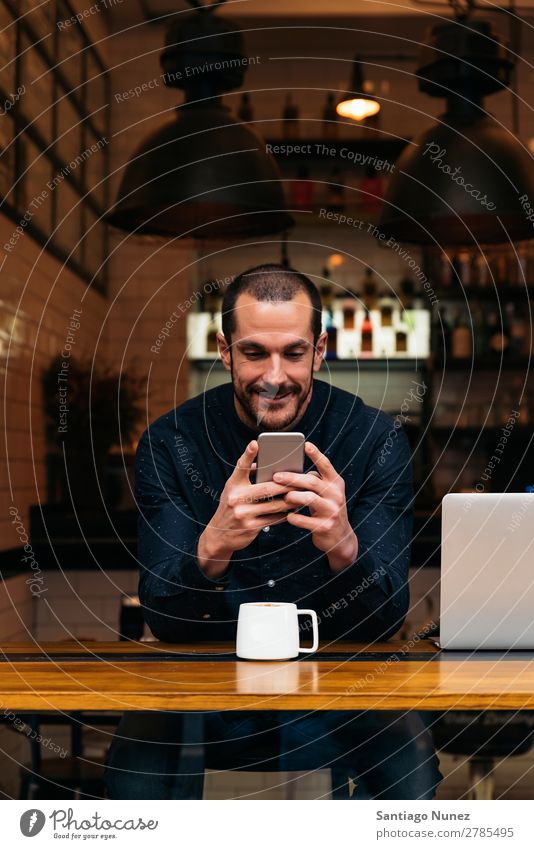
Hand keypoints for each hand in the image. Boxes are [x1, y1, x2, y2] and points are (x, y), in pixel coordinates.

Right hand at [197, 441, 290, 578]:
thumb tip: (262, 462)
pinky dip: (285, 514)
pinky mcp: (251, 528)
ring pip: (274, 505)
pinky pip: (273, 519)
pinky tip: (294, 509)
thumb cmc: (229, 507)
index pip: (241, 467)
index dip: (248, 454)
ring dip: (290, 500)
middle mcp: (236, 498)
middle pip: (267, 488)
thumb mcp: (232, 490)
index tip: (255, 443)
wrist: (218, 535)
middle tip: (300, 479)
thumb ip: (246, 476)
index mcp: (232, 485)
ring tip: (302, 495)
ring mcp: (243, 514)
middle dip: (286, 485)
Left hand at [273, 441, 357, 572]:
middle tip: (276, 476)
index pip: (326, 465)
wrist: (340, 537)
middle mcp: (336, 495)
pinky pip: (305, 520)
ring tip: (284, 497)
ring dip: (292, 497)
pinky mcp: (324, 526)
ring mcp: (331, 511)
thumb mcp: (327, 493)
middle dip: (292, 478)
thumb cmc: (327, 509)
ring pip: (308, 499)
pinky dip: (294, 517)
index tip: (306, 445)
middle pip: (312, 482)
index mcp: (336, 483)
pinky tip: (288, 516)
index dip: (316, 455)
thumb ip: (315, 481)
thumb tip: (291, 470)